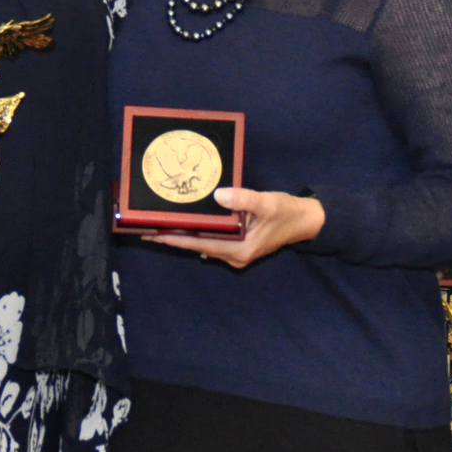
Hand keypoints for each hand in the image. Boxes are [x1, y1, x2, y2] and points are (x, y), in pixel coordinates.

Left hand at [147, 187, 324, 268]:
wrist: (306, 220)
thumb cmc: (287, 212)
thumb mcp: (268, 202)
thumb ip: (244, 199)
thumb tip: (218, 195)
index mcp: (240, 249)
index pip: (199, 244)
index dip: (175, 240)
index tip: (152, 235)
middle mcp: (234, 256)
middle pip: (197, 246)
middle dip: (173, 238)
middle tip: (145, 229)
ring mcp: (236, 254)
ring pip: (203, 244)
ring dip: (183, 236)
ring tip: (158, 226)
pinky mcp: (238, 247)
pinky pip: (212, 240)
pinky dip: (197, 233)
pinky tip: (185, 224)